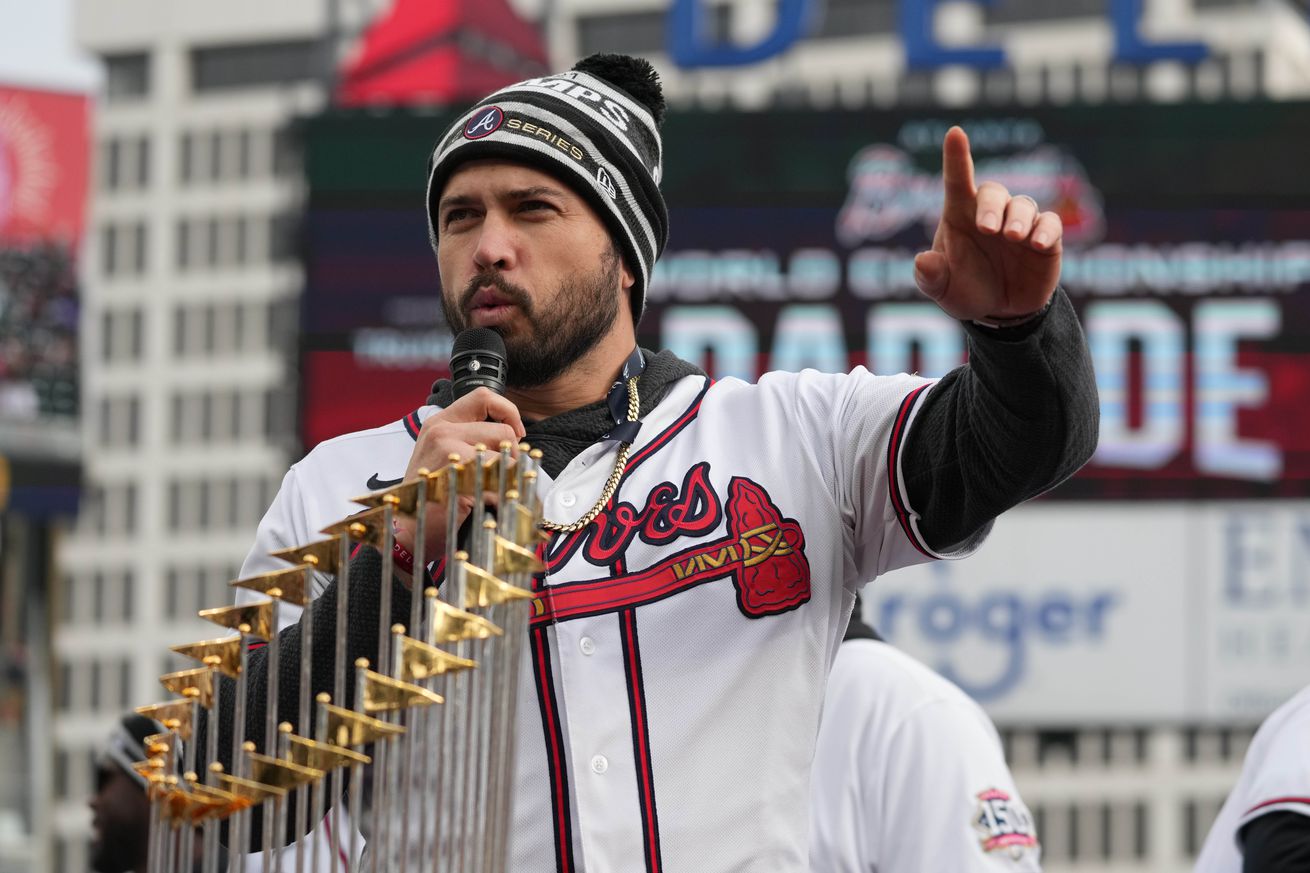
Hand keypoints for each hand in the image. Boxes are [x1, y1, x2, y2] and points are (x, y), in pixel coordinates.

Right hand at [392, 388, 526, 574]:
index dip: (508, 412)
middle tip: (505, 475)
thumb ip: (470, 439)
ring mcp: (447, 451)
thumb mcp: (443, 456)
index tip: (517, 433)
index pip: (483, 397)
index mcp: (439, 423)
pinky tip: (490, 505)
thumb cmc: (432, 498)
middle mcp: (441, 431)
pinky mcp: (456, 473)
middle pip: (503, 431)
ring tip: (497, 492)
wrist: (411, 532)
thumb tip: (514, 437)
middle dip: (514, 455)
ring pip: (506, 456)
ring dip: (510, 478)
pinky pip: (500, 480)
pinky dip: (504, 496)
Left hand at [914, 126, 1062, 321]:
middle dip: (991, 206)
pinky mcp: (1046, 239)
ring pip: (1023, 205)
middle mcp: (991, 213)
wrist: (1000, 313)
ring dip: (1018, 218)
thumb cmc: (966, 291)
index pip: (957, 180)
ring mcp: (1020, 223)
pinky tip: (1037, 243)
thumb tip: (921, 261)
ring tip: (1014, 237)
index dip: (956, 156)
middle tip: (987, 228)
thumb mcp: (942, 290)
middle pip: (993, 192)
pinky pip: (1050, 224)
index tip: (954, 133)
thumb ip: (930, 277)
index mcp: (960, 216)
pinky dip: (1045, 230)